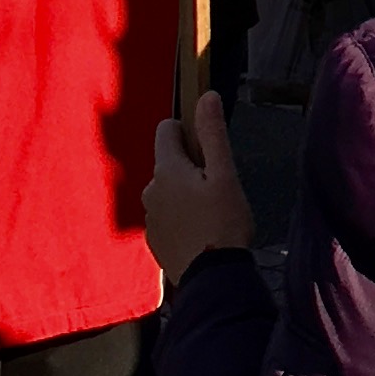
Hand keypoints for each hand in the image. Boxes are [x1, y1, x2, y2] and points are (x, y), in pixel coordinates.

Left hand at [148, 96, 256, 276]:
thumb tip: (206, 96)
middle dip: (190, 167)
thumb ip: (213, 134)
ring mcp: (149, 218)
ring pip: (168, 191)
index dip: (189, 132)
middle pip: (169, 162)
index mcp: (166, 169)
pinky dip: (181, 218)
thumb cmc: (223, 222)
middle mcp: (150, 190)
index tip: (209, 152)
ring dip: (185, 194)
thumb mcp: (225, 175)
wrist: (212, 279)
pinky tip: (201, 233)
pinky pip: (167, 216)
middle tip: (217, 189)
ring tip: (212, 215)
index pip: (166, 129)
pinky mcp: (154, 241)